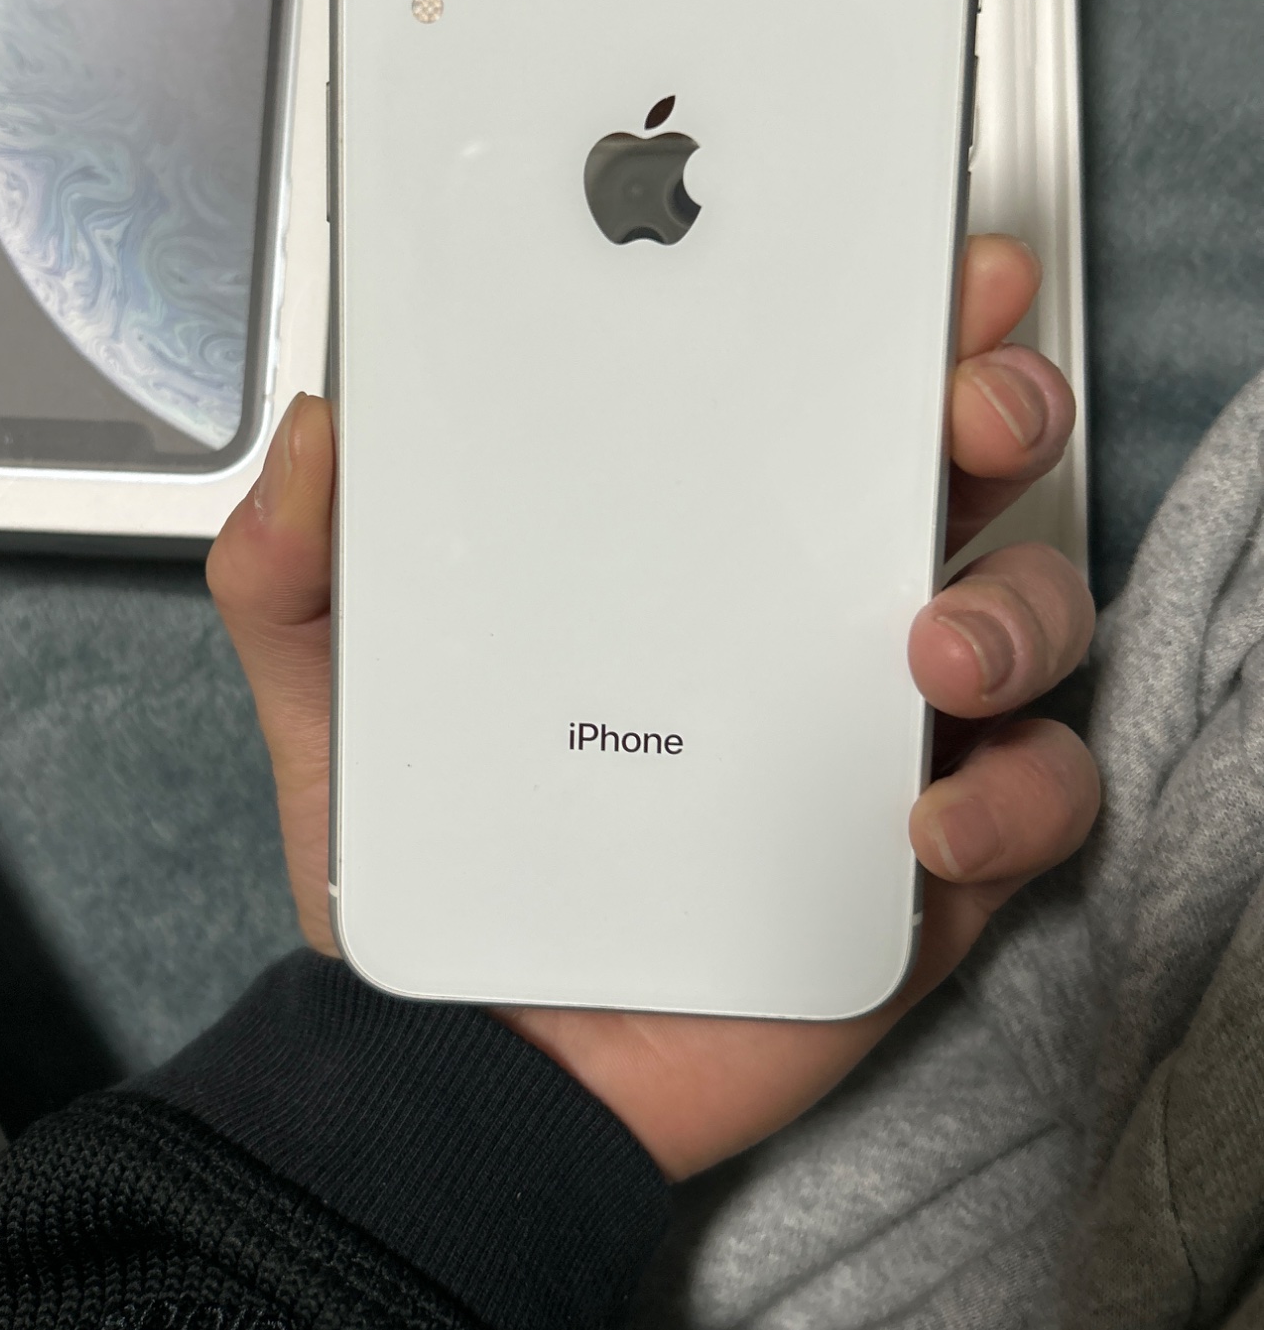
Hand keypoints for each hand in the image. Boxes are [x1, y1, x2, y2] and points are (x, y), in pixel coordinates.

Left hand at [208, 234, 1096, 1182]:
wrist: (475, 1066)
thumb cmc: (438, 865)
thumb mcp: (338, 701)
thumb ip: (298, 571)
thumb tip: (319, 436)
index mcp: (695, 544)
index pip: (808, 395)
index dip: (876, 316)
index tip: (909, 262)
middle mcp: (806, 615)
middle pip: (955, 472)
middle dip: (995, 407)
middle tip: (967, 403)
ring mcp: (877, 734)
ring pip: (1025, 619)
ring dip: (1014, 606)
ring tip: (931, 645)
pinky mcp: (924, 864)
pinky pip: (1031, 805)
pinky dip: (1014, 800)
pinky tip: (928, 818)